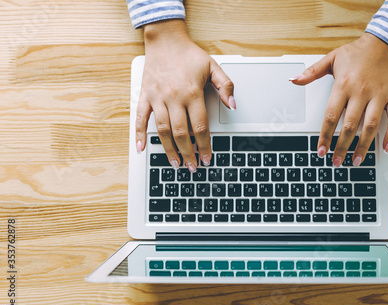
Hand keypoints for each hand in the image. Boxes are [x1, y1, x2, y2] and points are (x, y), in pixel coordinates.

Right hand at [135, 19, 234, 171]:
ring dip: (168, 149)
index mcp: (192, 93)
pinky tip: (141, 149)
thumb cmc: (189, 54)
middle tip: (192, 167)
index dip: (204, 145)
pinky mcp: (145, 96)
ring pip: (163, 130)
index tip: (206, 157)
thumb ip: (226, 86)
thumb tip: (233, 105)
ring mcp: (157, 98)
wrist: (165, 39)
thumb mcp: (213, 66)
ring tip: (175, 163)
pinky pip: (140, 118)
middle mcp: (174, 97)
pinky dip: (139, 134)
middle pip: (181, 133)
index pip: (200, 126)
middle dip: (187, 153)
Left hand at [291, 32, 387, 166]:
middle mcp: (361, 92)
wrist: (385, 42)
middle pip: (350, 125)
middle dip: (342, 147)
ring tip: (356, 161)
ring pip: (370, 125)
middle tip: (336, 162)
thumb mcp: (331, 58)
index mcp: (344, 85)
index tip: (320, 151)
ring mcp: (379, 95)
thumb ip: (311, 72)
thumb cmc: (357, 52)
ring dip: (363, 146)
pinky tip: (385, 147)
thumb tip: (294, 79)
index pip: (331, 116)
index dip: (325, 136)